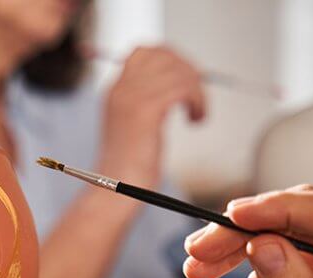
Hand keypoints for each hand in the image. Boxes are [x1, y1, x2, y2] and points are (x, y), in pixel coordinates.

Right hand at [100, 46, 205, 185]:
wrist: (115, 192)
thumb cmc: (128, 168)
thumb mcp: (134, 127)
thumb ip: (147, 102)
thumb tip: (178, 83)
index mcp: (115, 91)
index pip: (144, 51)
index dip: (171, 59)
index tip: (185, 79)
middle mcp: (120, 89)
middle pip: (163, 55)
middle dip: (188, 70)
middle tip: (196, 95)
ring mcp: (131, 99)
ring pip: (178, 71)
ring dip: (197, 90)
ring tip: (197, 113)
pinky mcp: (145, 112)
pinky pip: (182, 89)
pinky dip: (197, 101)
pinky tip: (196, 120)